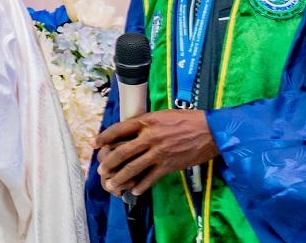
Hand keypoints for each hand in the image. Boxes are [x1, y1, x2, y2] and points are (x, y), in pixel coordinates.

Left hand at [95, 109, 219, 196]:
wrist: (210, 131)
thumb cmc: (186, 119)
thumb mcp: (161, 114)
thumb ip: (145, 123)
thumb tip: (131, 129)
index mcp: (146, 122)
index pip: (119, 129)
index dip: (105, 136)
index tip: (96, 143)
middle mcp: (149, 138)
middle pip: (122, 151)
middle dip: (109, 162)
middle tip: (101, 169)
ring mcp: (158, 153)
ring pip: (133, 167)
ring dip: (120, 177)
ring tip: (111, 183)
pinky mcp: (168, 166)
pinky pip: (151, 178)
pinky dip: (141, 185)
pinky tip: (134, 190)